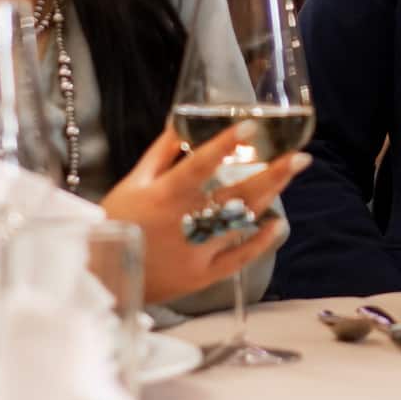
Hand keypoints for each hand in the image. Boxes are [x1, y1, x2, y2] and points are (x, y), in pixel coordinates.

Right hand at [102, 121, 307, 304]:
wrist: (100, 278)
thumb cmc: (116, 223)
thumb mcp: (133, 183)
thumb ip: (161, 153)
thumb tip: (183, 121)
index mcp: (164, 196)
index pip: (199, 165)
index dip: (224, 145)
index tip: (250, 126)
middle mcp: (183, 224)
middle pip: (235, 195)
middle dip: (271, 174)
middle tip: (300, 157)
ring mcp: (196, 252)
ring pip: (241, 222)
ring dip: (269, 198)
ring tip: (289, 175)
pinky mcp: (202, 277)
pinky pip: (238, 259)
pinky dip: (260, 242)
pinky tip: (278, 224)